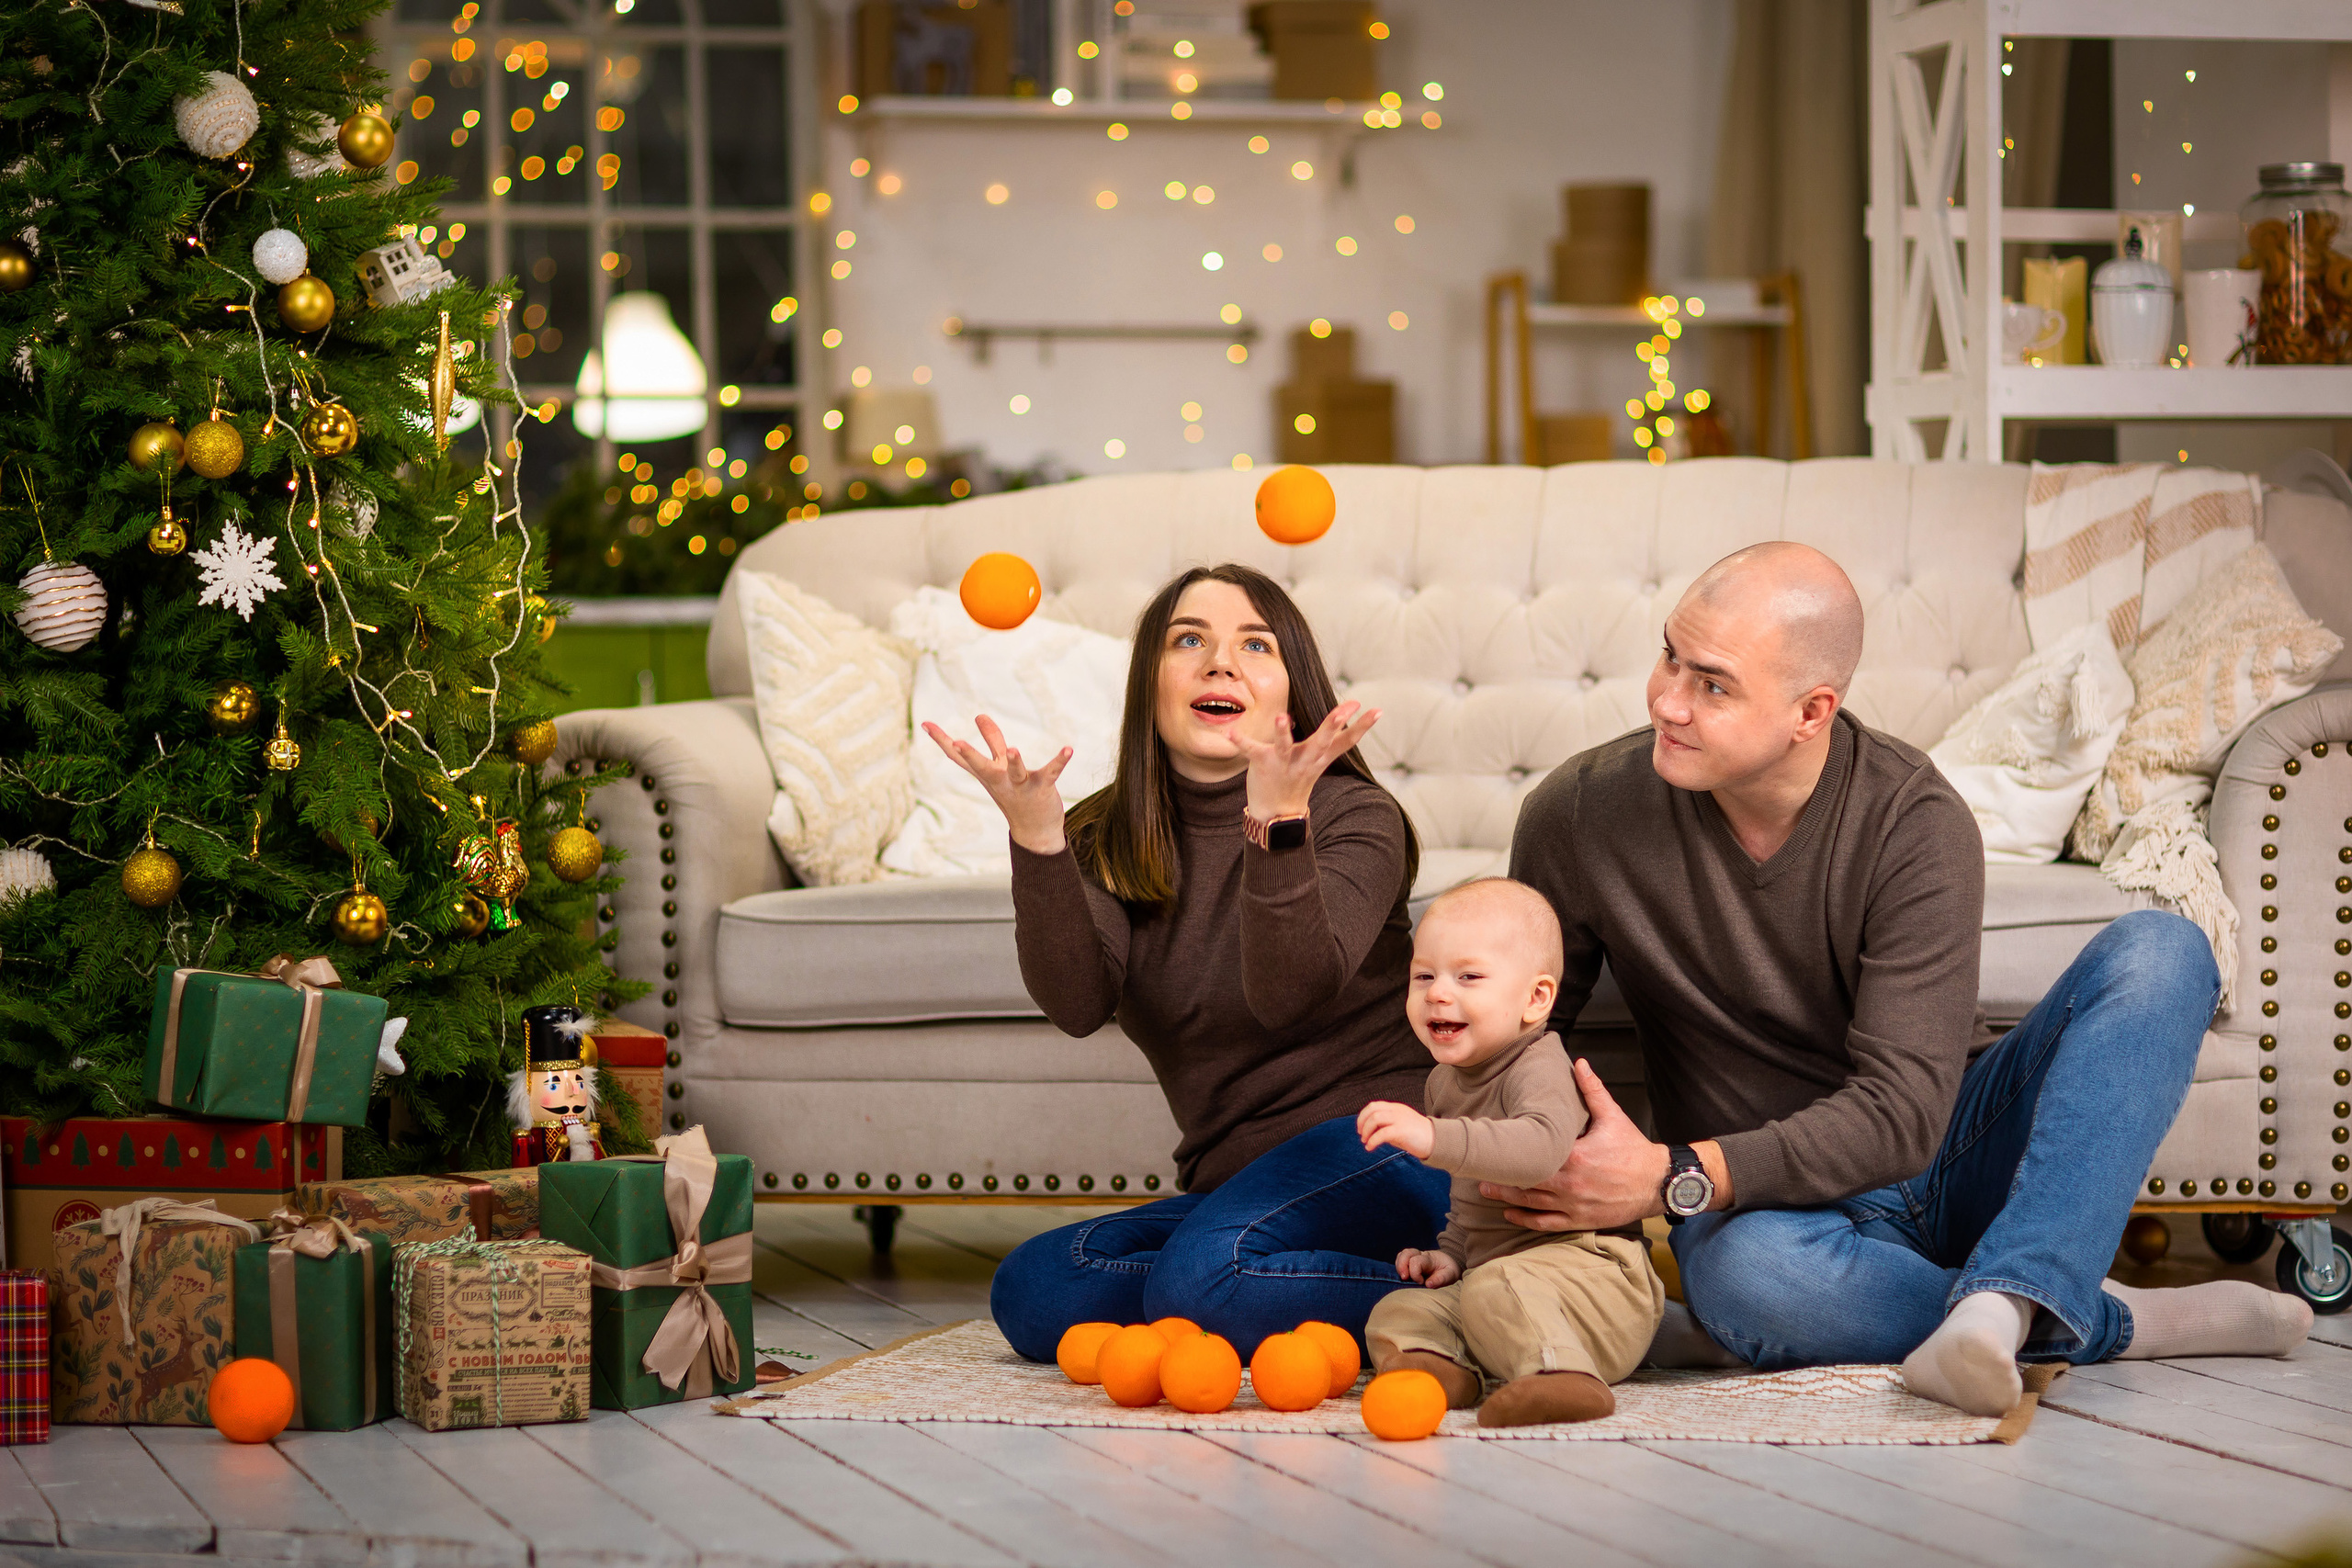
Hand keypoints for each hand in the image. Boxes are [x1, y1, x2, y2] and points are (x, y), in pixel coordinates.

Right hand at [921, 715, 1070, 855]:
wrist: (1036, 831)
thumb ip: (993, 740)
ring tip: (1014, 749)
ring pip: (1014, 772)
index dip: (942, 741)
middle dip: (970, 755)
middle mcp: (999, 780)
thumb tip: (979, 715)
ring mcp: (1020, 786)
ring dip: (1014, 761)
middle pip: (981, 767)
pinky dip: (1060, 761)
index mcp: (987, 774)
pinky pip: (1051, 773)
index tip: (925, 724)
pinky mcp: (1041, 788)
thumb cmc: (1016, 793)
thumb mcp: (1001, 766)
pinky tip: (1068, 750)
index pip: (959, 758)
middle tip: (957, 742)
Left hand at [1233, 699, 1380, 823]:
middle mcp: (1305, 759)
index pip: (1347, 741)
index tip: (1377, 710)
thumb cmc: (1298, 779)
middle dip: (1333, 724)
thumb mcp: (1321, 761)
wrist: (1276, 814)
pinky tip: (1230, 732)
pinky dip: (1241, 741)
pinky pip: (1251, 750)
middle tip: (1344, 710)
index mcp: (1320, 757)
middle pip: (1322, 741)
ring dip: (1283, 732)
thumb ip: (1335, 740)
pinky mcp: (1263, 763)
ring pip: (1285, 746)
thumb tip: (1352, 713)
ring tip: (1283, 717)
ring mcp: (1284, 763)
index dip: (1362, 727)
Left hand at [1357, 1100, 1434, 1159]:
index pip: (1374, 1105)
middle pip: (1372, 1109)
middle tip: (1361, 1135)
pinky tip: (1370, 1148)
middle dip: (1362, 1122)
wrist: (1437, 1141)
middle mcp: (1397, 1111)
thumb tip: (1371, 1133)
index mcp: (1396, 1108)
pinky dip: (1372, 1141)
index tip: (1360, 1128)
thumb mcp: (1400, 1126)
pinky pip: (1382, 1133)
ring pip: (1375, 1119)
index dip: (1363, 1116)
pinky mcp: (1402, 1130)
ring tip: (1366, 1142)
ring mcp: (1400, 1119)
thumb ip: (1387, 1126)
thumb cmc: (1418, 1136)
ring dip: (1366, 1131)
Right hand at [1394, 1248, 1460, 1286]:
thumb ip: (1441, 1279)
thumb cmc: (1450, 1270)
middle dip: (1402, 1266)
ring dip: (1399, 1266)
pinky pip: (1401, 1259)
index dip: (1415, 1273)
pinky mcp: (1411, 1260)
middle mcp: (1421, 1255)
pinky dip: (1399, 1266)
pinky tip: (1403, 1275)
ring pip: (1402, 1255)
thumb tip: (1428, 1284)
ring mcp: (1415, 1256)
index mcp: (1430, 1259)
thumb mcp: (1451, 1275)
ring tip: (1403, 1277)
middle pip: (1406, 1253)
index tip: (1421, 1283)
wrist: (1450, 1262)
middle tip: (1404, 1278)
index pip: (1416, 1261)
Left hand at [1480, 1059, 1673, 1230]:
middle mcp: (1571, 1184)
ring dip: (1507, 1198)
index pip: (1535, 1154)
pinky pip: (1548, 1223)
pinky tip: (1510, 1215)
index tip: (1493, 1145)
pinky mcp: (1580, 1220)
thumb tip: (1579, 1063)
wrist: (1658, 1183)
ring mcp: (1574, 1205)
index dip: (1512, 1151)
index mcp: (1575, 1157)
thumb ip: (1592, 1091)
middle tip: (1477, 1170)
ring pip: (1532, 1203)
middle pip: (1526, 1181)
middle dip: (1501, 1177)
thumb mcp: (1613, 1117)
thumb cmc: (1634, 1150)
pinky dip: (1526, 1220)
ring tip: (1485, 1189)